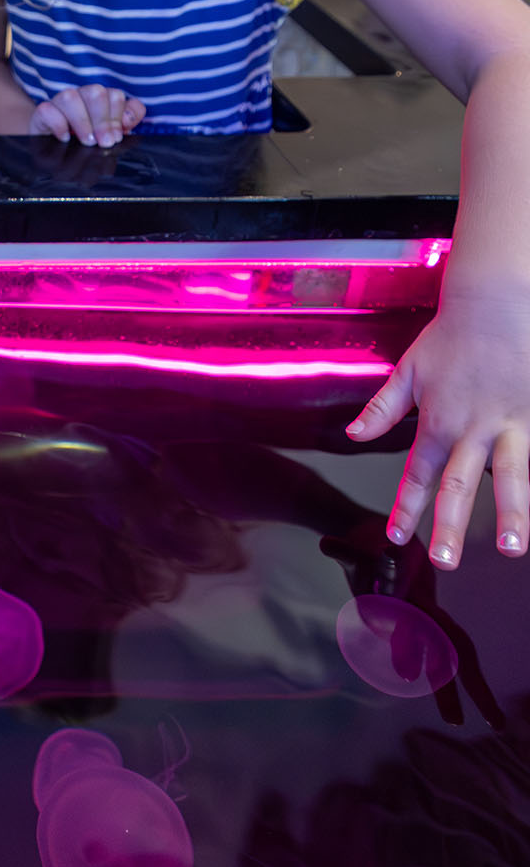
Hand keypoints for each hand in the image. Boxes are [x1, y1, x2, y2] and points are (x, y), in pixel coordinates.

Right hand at [27, 84, 145, 146]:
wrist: (54, 153)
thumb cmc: (84, 143)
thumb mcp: (107, 137)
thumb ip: (124, 125)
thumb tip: (129, 121)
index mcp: (100, 100)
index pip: (115, 95)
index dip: (118, 116)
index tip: (117, 137)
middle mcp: (81, 96)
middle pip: (95, 92)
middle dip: (103, 120)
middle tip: (105, 142)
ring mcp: (59, 102)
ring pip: (70, 97)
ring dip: (82, 122)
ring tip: (87, 142)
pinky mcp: (42, 112)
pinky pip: (48, 110)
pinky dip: (58, 125)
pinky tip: (65, 139)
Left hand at [347, 287, 529, 568]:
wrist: (496, 304)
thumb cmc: (451, 336)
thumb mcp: (406, 371)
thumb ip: (381, 409)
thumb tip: (353, 436)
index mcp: (438, 422)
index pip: (417, 475)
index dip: (406, 508)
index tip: (398, 537)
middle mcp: (473, 430)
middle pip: (460, 487)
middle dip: (452, 527)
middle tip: (446, 562)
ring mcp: (511, 425)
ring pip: (512, 479)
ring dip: (512, 516)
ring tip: (513, 550)